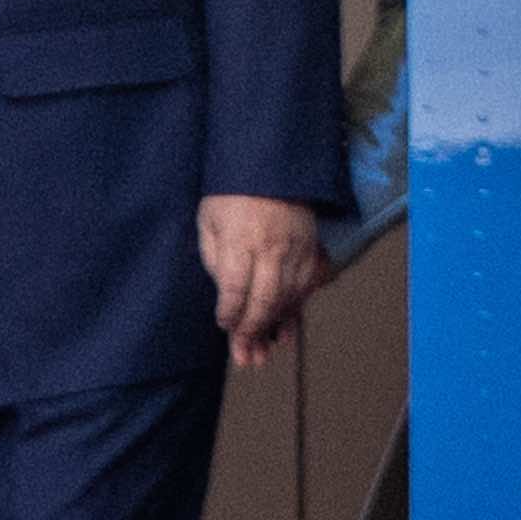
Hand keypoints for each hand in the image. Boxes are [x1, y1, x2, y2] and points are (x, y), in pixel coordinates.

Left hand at [199, 194, 325, 368]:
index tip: (223, 325)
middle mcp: (271, 248)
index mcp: (240, 239)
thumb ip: (214, 259)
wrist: (271, 164)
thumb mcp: (208, 221)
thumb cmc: (230, 194)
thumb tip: (225, 296)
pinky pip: (307, 287)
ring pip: (289, 299)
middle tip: (245, 355)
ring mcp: (296, 249)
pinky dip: (297, 310)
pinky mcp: (312, 248)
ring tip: (265, 353)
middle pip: (265, 300)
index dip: (229, 314)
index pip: (235, 289)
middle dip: (253, 331)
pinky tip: (286, 328)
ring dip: (277, 328)